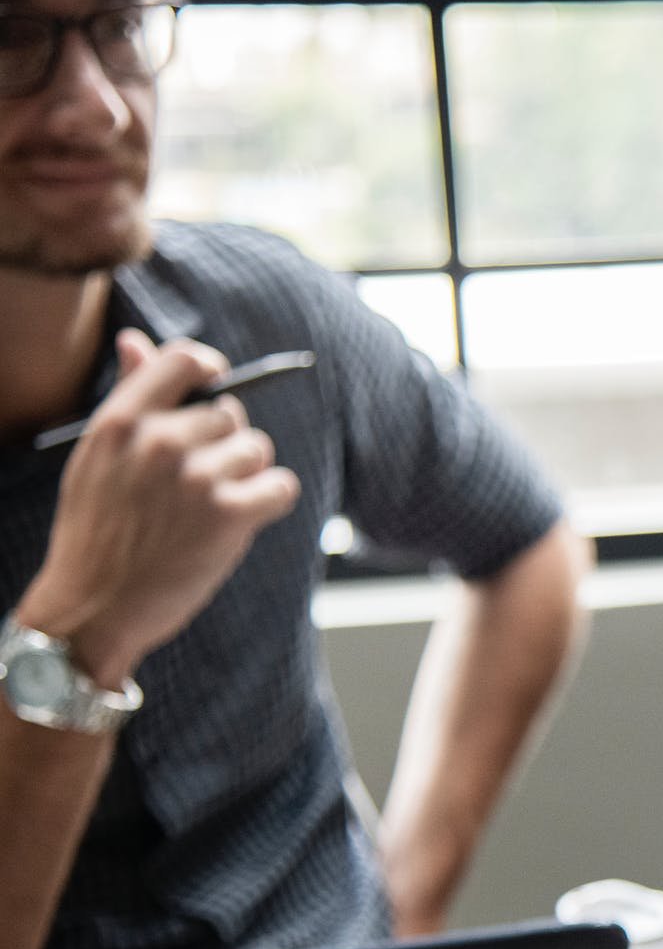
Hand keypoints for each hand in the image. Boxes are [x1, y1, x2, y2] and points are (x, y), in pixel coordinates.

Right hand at [14, 330, 301, 688]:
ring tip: (211, 507)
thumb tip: (136, 340)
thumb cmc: (97, 531)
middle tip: (196, 484)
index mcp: (121, 421)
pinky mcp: (229, 515)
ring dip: (247, 477)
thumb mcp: (97, 457)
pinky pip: (281, 487)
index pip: (184, 361)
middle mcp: (160, 441)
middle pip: (232, 416)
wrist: (94, 608)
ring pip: (258, 451)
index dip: (211, 369)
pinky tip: (242, 520)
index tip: (216, 385)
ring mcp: (196, 477)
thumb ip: (128, 396)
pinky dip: (271, 503)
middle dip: (224, 446)